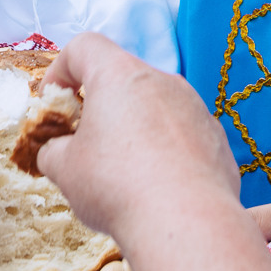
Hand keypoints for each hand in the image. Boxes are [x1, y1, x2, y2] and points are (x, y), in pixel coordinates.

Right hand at [36, 34, 241, 248]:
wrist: (187, 224)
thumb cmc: (117, 187)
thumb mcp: (65, 170)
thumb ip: (53, 150)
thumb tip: (56, 151)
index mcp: (120, 75)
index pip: (84, 47)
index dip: (60, 70)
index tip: (54, 103)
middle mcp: (162, 81)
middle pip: (123, 78)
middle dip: (100, 105)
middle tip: (84, 142)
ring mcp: (195, 107)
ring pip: (155, 107)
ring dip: (135, 129)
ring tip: (123, 172)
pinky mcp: (216, 137)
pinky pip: (182, 134)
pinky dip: (165, 151)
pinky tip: (158, 187)